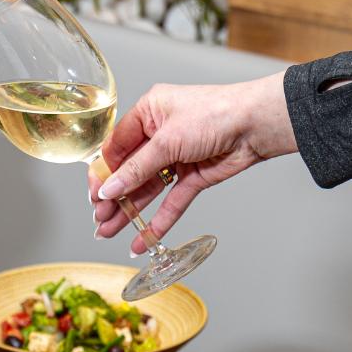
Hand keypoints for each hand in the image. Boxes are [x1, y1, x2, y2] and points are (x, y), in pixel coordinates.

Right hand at [89, 72, 295, 251]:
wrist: (256, 124)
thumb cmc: (214, 113)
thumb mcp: (167, 140)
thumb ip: (137, 168)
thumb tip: (109, 188)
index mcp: (147, 113)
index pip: (116, 147)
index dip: (103, 173)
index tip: (94, 195)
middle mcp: (159, 135)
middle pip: (129, 171)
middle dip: (113, 197)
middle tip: (99, 220)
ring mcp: (177, 157)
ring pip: (147, 189)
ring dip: (130, 211)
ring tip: (109, 231)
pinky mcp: (194, 177)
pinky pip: (171, 201)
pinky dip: (158, 220)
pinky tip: (143, 238)